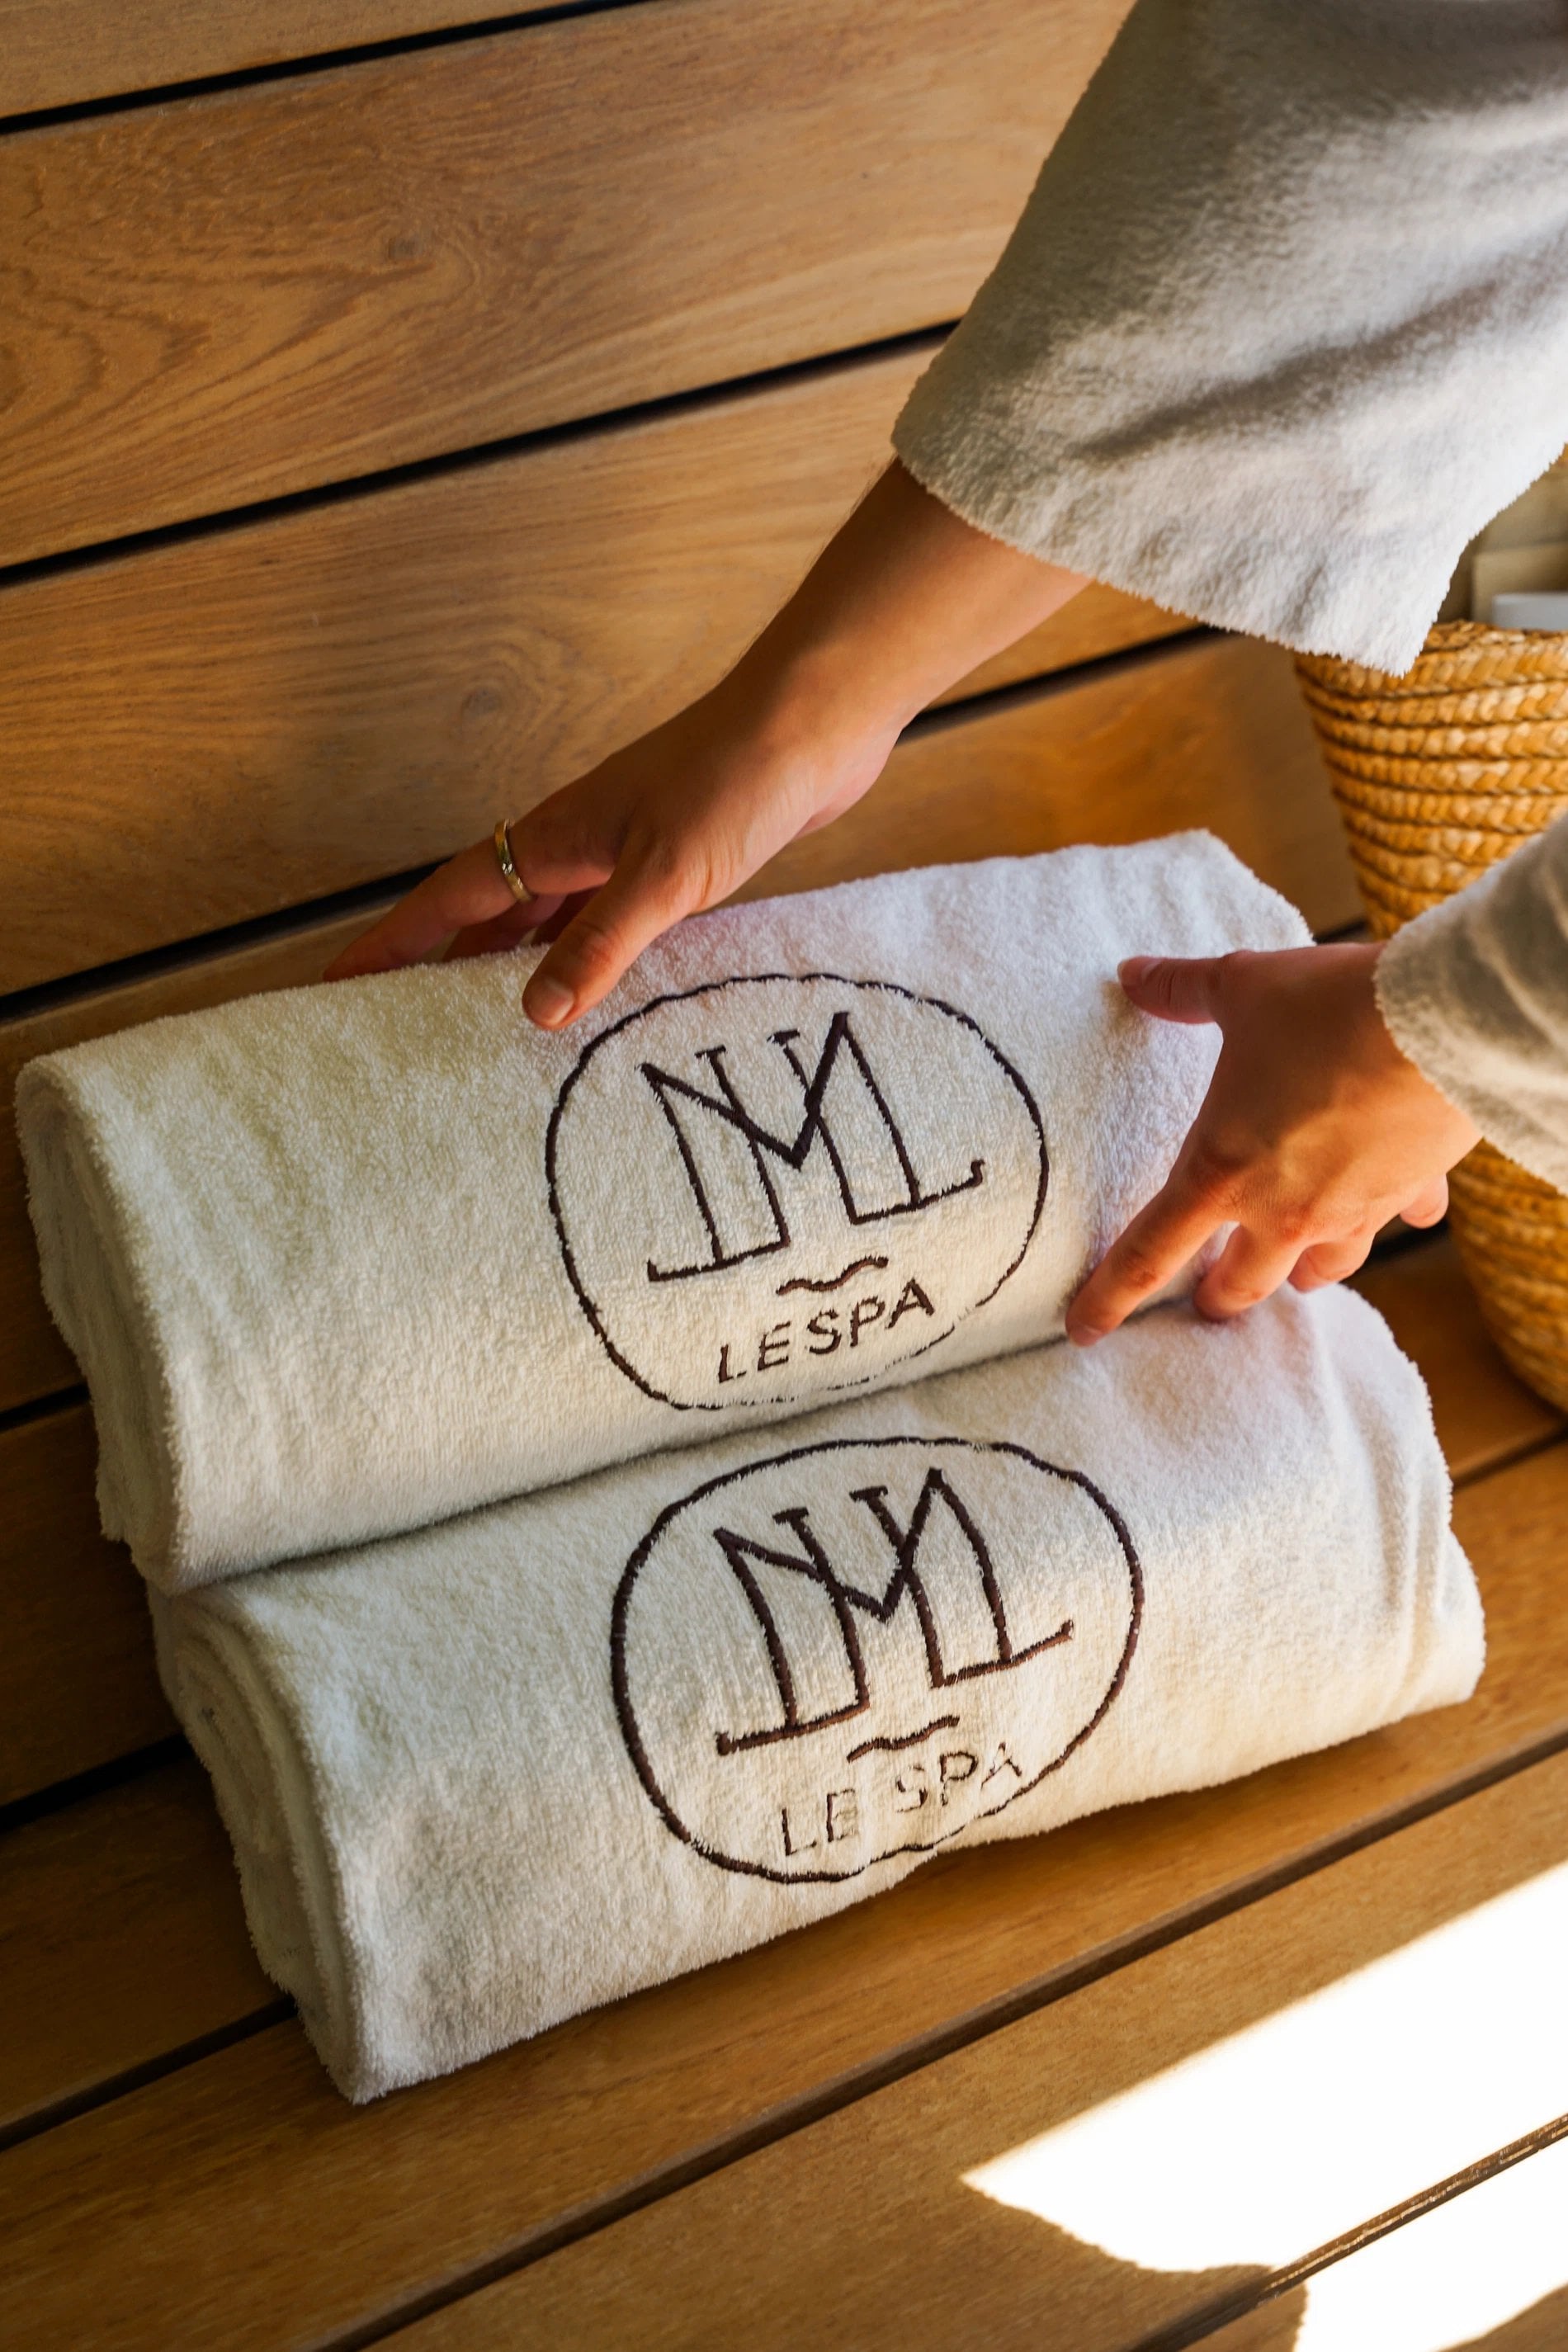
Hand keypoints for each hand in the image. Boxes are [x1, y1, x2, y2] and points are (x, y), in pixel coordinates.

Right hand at [325, 464, 1083, 1024]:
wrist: (815, 723)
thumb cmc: (738, 779)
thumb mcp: (664, 877)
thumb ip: (600, 945)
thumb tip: (534, 1014)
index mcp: (553, 839)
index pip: (447, 901)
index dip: (391, 948)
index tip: (334, 987)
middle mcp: (575, 844)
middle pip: (484, 917)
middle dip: (437, 971)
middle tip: (397, 1031)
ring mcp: (622, 852)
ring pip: (544, 924)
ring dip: (513, 973)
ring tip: (484, 1039)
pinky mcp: (673, 863)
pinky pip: (605, 925)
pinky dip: (587, 963)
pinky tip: (591, 1001)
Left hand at [1065, 941, 1480, 1343]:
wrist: (1444, 1023)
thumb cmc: (1328, 1009)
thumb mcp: (1241, 987)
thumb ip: (1180, 989)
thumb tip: (1132, 973)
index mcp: (1221, 1172)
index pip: (1147, 1255)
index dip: (1107, 1299)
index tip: (1081, 1332)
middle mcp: (1283, 1211)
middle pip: (1240, 1286)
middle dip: (1218, 1298)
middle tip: (1206, 1299)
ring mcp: (1352, 1210)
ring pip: (1321, 1271)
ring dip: (1301, 1275)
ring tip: (1294, 1269)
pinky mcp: (1411, 1192)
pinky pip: (1401, 1222)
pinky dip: (1394, 1218)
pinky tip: (1400, 1209)